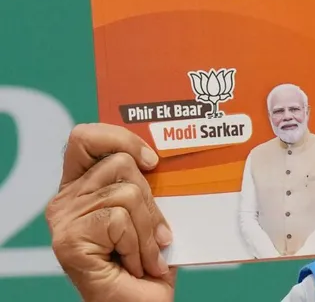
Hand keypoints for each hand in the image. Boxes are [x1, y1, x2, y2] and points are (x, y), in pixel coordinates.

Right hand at [45, 123, 175, 301]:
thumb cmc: (148, 263)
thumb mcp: (150, 212)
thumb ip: (146, 183)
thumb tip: (161, 157)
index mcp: (82, 186)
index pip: (85, 137)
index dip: (120, 138)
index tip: (152, 161)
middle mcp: (65, 200)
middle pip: (119, 163)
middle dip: (150, 200)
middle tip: (155, 234)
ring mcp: (64, 220)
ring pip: (126, 193)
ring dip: (147, 230)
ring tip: (145, 255)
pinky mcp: (69, 240)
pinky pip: (120, 220)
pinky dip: (138, 245)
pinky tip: (133, 264)